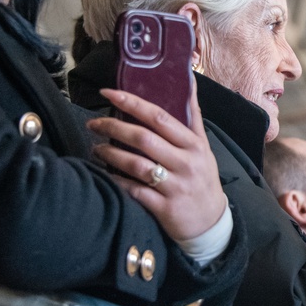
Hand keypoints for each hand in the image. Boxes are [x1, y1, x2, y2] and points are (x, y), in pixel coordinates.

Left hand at [85, 80, 227, 244]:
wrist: (211, 222)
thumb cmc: (203, 179)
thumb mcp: (204, 148)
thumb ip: (193, 117)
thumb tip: (189, 83)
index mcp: (194, 145)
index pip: (160, 117)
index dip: (132, 103)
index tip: (109, 93)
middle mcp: (186, 163)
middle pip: (144, 138)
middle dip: (113, 128)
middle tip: (94, 124)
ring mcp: (176, 186)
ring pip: (136, 164)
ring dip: (110, 154)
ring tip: (97, 149)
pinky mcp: (165, 207)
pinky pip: (134, 190)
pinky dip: (117, 181)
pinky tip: (106, 175)